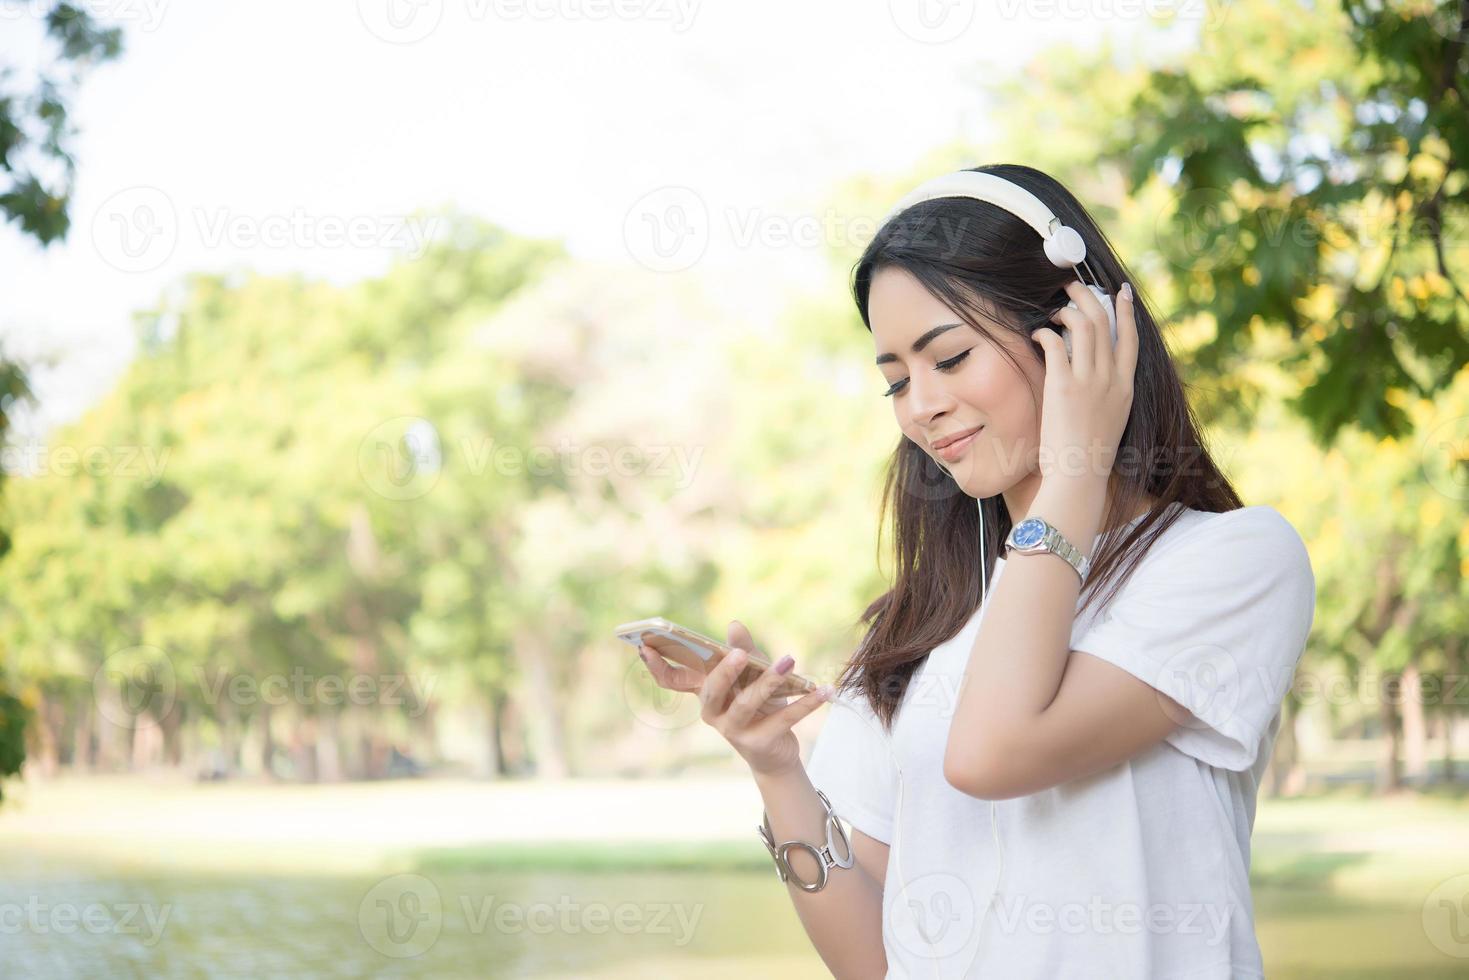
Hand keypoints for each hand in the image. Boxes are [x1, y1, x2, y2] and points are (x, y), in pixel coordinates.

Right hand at [637, 619, 832, 776]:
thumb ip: (744, 650)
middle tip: (740, 653)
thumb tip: (734, 625)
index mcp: (705, 692)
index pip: (673, 679)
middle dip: (725, 671)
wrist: (775, 753)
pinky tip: (824, 690)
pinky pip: (783, 719)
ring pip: (747, 703)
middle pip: (711, 690)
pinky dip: (806, 703)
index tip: (642, 644)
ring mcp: (732, 730)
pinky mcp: (757, 744)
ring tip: (788, 659)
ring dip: (770, 681)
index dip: (656, 664)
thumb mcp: (752, 674)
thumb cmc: (760, 705)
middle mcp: (712, 712)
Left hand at [1029, 280, 1137, 483]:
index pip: (1131, 339)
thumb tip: (1095, 379)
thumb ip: (1107, 395)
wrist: (1080, 475)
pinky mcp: (1064, 385)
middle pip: (1104, 322)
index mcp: (1125, 388)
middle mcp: (1111, 379)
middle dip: (1088, 297)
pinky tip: (1037, 335)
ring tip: (1052, 311)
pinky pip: (1055, 343)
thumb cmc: (1088, 455)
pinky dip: (1045, 333)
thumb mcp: (1110, 420)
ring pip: (1082, 325)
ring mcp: (1089, 380)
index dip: (1126, 312)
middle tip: (1072, 287)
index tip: (1121, 292)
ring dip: (1065, 311)